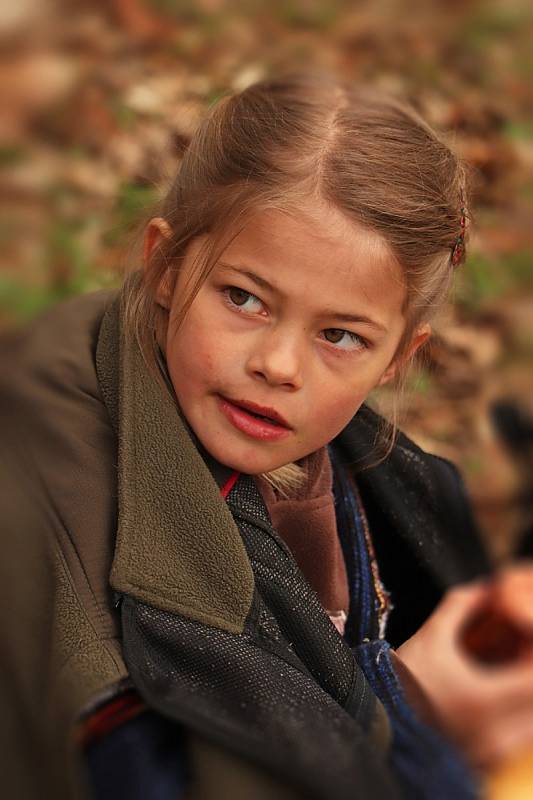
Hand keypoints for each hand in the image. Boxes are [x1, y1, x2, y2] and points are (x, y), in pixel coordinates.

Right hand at [395, 580, 532, 769]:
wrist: (373, 727)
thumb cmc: (398, 683)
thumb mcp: (430, 637)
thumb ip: (460, 606)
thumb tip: (483, 588)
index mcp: (488, 707)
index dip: (532, 650)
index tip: (520, 632)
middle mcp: (499, 738)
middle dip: (529, 666)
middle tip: (515, 644)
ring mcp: (495, 754)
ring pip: (532, 717)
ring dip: (525, 687)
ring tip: (503, 665)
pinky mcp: (488, 759)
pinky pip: (519, 732)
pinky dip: (514, 706)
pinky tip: (494, 687)